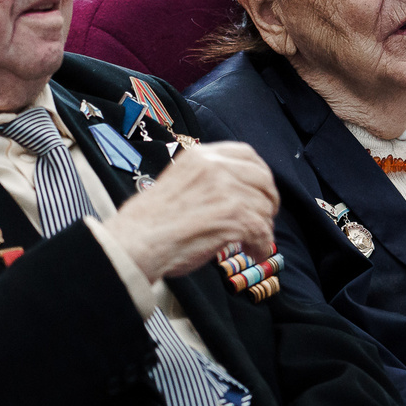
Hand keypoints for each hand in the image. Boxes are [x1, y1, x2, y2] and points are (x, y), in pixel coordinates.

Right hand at [108, 141, 279, 283]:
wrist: (137, 241)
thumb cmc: (150, 221)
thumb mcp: (177, 181)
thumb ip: (205, 179)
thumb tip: (235, 191)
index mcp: (200, 156)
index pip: (245, 153)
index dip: (260, 173)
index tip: (262, 189)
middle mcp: (216, 167)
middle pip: (262, 178)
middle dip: (269, 200)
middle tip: (264, 218)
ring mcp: (226, 190)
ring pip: (264, 207)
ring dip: (262, 228)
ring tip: (252, 243)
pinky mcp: (234, 215)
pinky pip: (262, 230)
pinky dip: (261, 244)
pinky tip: (251, 252)